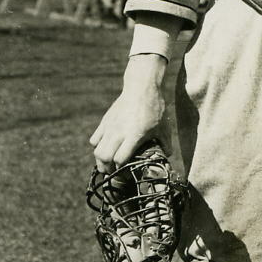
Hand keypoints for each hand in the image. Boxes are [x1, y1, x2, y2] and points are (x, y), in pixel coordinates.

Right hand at [89, 56, 166, 171]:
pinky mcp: (105, 121)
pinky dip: (98, 147)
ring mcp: (110, 127)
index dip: (121, 170)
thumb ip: (165, 144)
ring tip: (108, 163)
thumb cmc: (155, 108)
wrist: (141, 87)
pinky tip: (107, 147)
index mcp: (134, 135)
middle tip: (114, 172)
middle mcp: (119, 132)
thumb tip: (167, 156)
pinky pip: (95, 139)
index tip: (126, 173)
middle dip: (107, 169)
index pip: (120, 159)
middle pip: (103, 157)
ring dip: (100, 160)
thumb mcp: (164, 127)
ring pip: (96, 150)